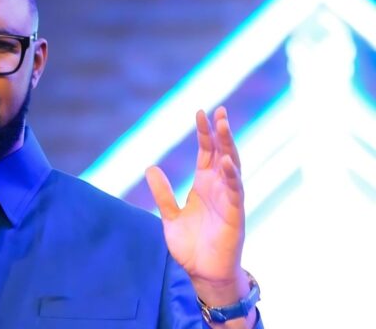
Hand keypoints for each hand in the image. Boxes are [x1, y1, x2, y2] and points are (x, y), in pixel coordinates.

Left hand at [146, 107, 246, 292]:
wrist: (203, 274)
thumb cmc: (191, 246)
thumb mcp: (170, 216)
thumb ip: (162, 193)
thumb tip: (150, 167)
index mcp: (204, 185)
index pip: (207, 152)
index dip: (204, 133)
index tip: (200, 112)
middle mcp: (219, 188)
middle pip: (222, 153)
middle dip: (220, 132)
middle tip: (217, 110)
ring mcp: (229, 199)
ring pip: (232, 166)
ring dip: (228, 145)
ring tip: (223, 125)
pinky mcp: (234, 215)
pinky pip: (235, 191)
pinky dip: (232, 175)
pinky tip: (227, 160)